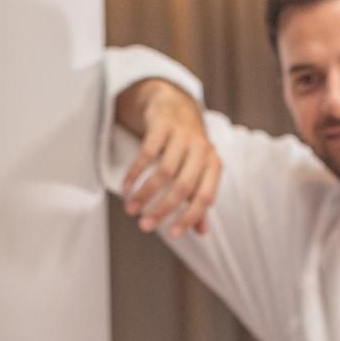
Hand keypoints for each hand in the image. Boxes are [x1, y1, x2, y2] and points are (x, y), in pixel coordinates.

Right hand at [121, 81, 221, 237]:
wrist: (175, 105)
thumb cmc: (188, 147)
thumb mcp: (199, 170)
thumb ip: (199, 199)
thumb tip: (201, 231)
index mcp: (214, 164)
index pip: (204, 197)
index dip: (189, 218)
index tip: (171, 235)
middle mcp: (202, 149)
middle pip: (183, 187)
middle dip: (162, 209)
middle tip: (144, 226)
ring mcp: (182, 135)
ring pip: (164, 172)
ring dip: (145, 193)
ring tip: (130, 209)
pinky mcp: (163, 124)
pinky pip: (147, 153)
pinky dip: (135, 173)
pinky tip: (125, 187)